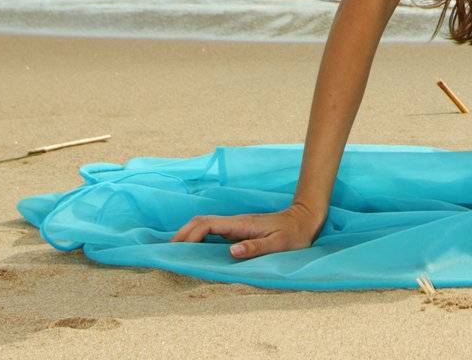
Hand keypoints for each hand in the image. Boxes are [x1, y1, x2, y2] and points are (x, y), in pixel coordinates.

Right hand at [170, 201, 322, 259]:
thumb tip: (231, 251)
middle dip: (182, 233)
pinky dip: (198, 239)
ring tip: (173, 252)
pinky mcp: (238, 231)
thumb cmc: (293, 234)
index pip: (208, 225)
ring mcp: (236, 226)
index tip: (176, 249)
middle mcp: (235, 223)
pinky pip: (213, 233)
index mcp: (241, 225)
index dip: (190, 235)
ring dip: (188, 235)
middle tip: (166, 251)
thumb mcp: (278, 244)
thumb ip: (256, 247)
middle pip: (202, 222)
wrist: (305, 219)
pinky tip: (193, 250)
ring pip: (205, 226)